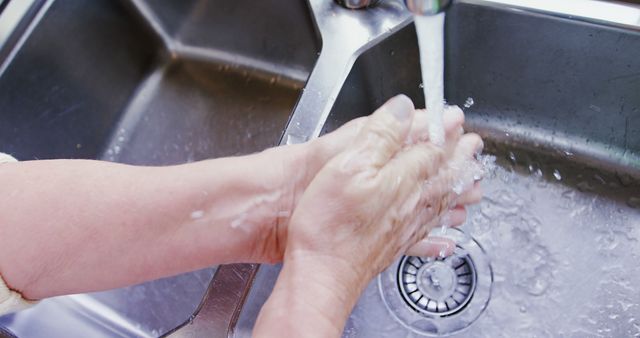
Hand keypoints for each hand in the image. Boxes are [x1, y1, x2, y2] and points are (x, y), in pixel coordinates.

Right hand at [253, 95, 483, 336]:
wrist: (322, 273)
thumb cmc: (331, 225)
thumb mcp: (349, 165)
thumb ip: (381, 137)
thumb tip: (403, 109)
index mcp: (403, 179)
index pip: (433, 149)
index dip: (444, 131)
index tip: (454, 118)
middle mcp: (411, 203)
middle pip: (443, 175)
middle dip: (460, 158)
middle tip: (473, 146)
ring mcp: (405, 227)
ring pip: (440, 204)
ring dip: (458, 190)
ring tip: (473, 184)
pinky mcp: (394, 245)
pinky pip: (427, 233)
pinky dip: (442, 231)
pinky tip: (448, 240)